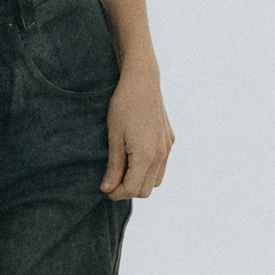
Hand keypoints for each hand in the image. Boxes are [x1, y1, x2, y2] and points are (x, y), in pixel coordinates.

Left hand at [101, 70, 173, 200]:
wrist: (142, 81)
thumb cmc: (124, 106)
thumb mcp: (114, 137)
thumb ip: (114, 166)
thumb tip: (107, 189)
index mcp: (146, 156)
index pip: (132, 188)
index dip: (117, 193)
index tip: (104, 190)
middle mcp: (161, 155)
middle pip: (146, 190)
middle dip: (128, 190)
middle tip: (111, 182)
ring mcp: (167, 148)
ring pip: (156, 180)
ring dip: (140, 182)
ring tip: (122, 171)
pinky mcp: (169, 140)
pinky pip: (161, 166)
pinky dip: (148, 170)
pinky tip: (134, 159)